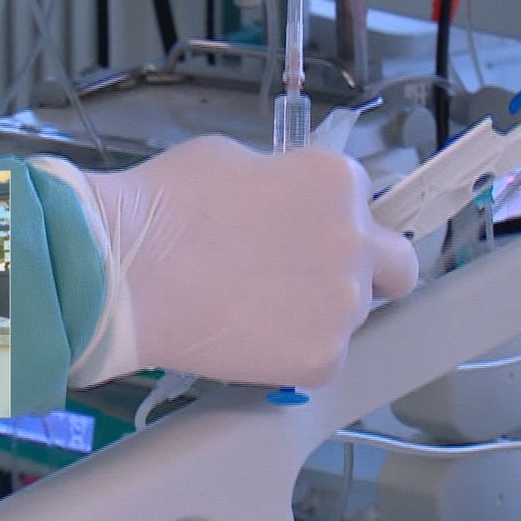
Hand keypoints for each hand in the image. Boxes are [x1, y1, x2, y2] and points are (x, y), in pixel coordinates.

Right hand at [55, 136, 417, 387]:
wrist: (125, 273)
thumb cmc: (165, 204)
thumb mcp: (234, 161)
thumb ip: (281, 182)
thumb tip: (284, 203)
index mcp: (337, 181)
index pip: (365, 200)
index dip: (332, 216)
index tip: (303, 232)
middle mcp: (356, 241)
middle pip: (395, 265)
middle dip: (369, 269)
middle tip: (315, 278)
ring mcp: (344, 305)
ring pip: (353, 315)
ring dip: (320, 311)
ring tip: (257, 311)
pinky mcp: (321, 359)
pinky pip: (322, 355)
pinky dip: (294, 351)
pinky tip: (250, 338)